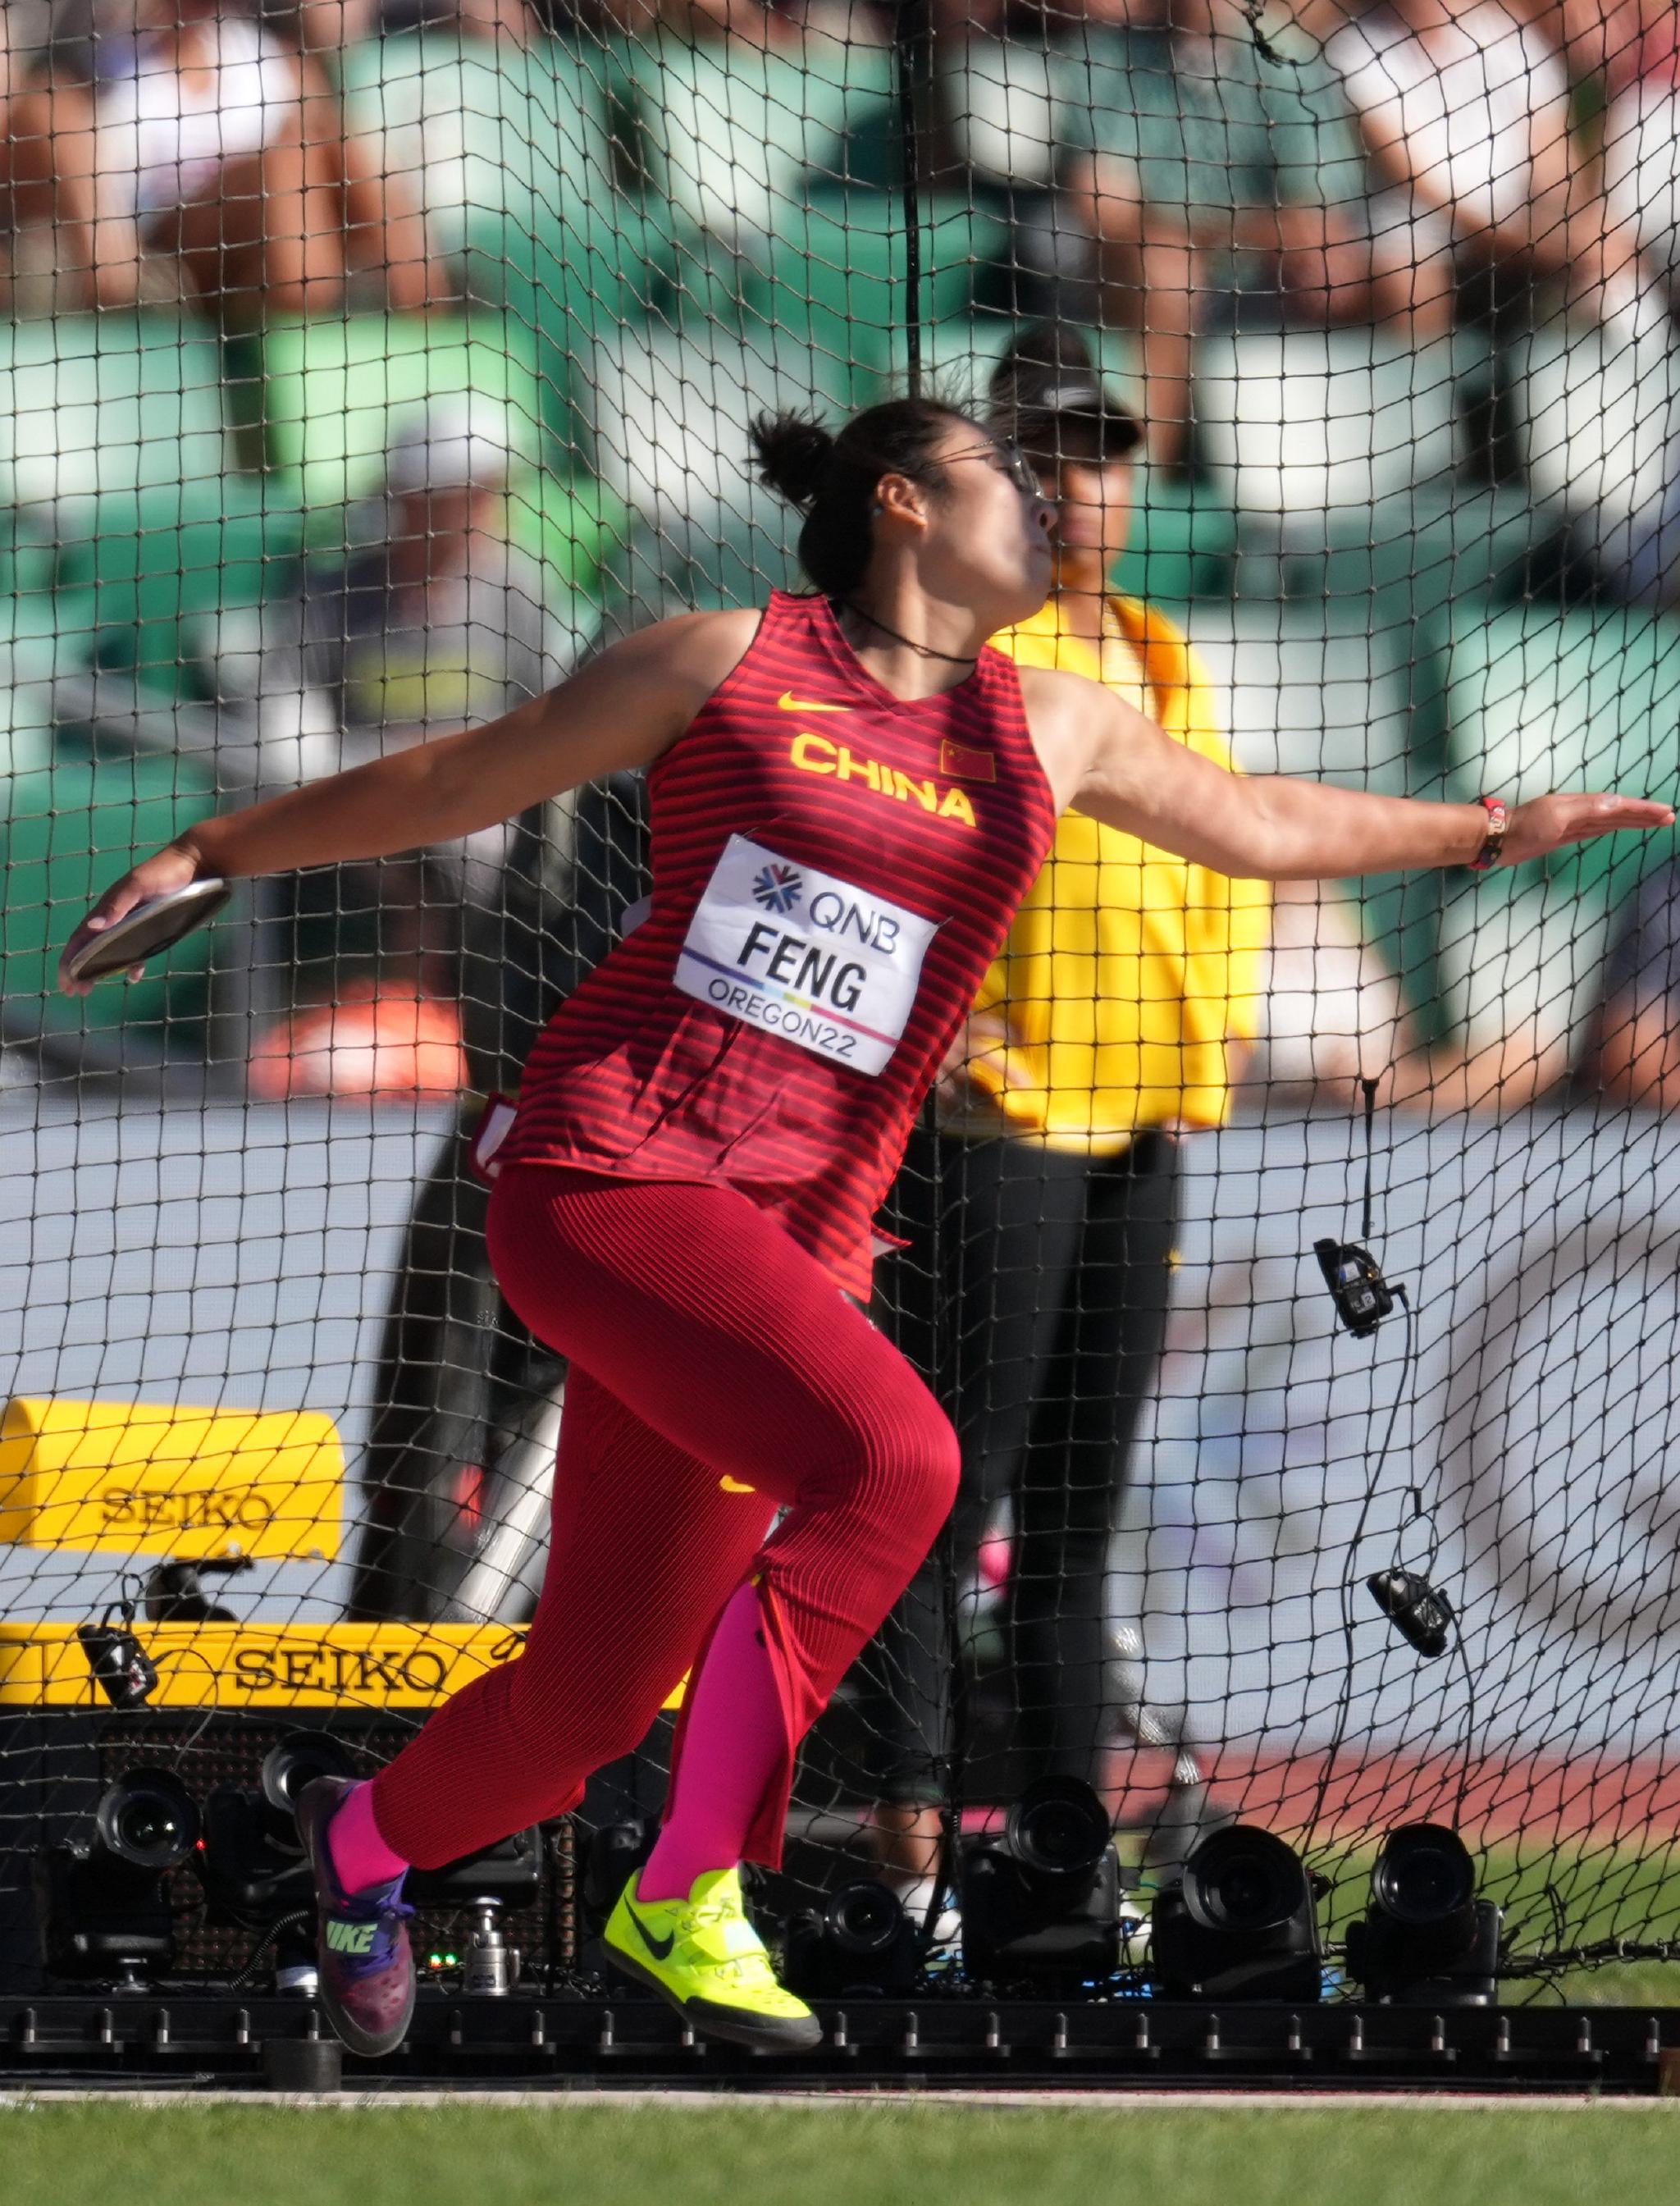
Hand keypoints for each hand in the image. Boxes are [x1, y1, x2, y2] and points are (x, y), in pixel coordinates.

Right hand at [57, 840, 204, 998]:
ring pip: (110, 950)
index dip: (70, 958)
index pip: (82, 936)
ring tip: (90, 988)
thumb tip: (93, 926)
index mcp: (109, 907)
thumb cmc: (165, 871)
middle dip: (79, 969)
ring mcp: (134, 921)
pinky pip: (136, 948)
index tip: (65, 980)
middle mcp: (117, 916)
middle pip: (91, 946)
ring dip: (99, 969)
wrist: (195, 863)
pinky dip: (131, 963)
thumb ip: (118, 904)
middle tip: (73, 991)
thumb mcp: (139, 885)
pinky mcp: (152, 925)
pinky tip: (134, 975)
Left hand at [1499, 794, 1675, 867]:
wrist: (1496, 838)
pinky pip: (1596, 829)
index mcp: (1581, 804)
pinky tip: (1619, 826)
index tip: (1665, 813)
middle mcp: (1580, 811)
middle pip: (1619, 812)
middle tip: (1669, 817)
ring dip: (1632, 821)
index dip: (1642, 810)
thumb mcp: (1555, 816)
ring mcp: (1572, 823)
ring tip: (1654, 822)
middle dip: (1644, 815)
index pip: (1619, 806)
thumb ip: (1585, 809)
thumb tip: (1616, 803)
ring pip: (1610, 821)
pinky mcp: (1564, 835)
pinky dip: (1612, 827)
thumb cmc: (1523, 826)